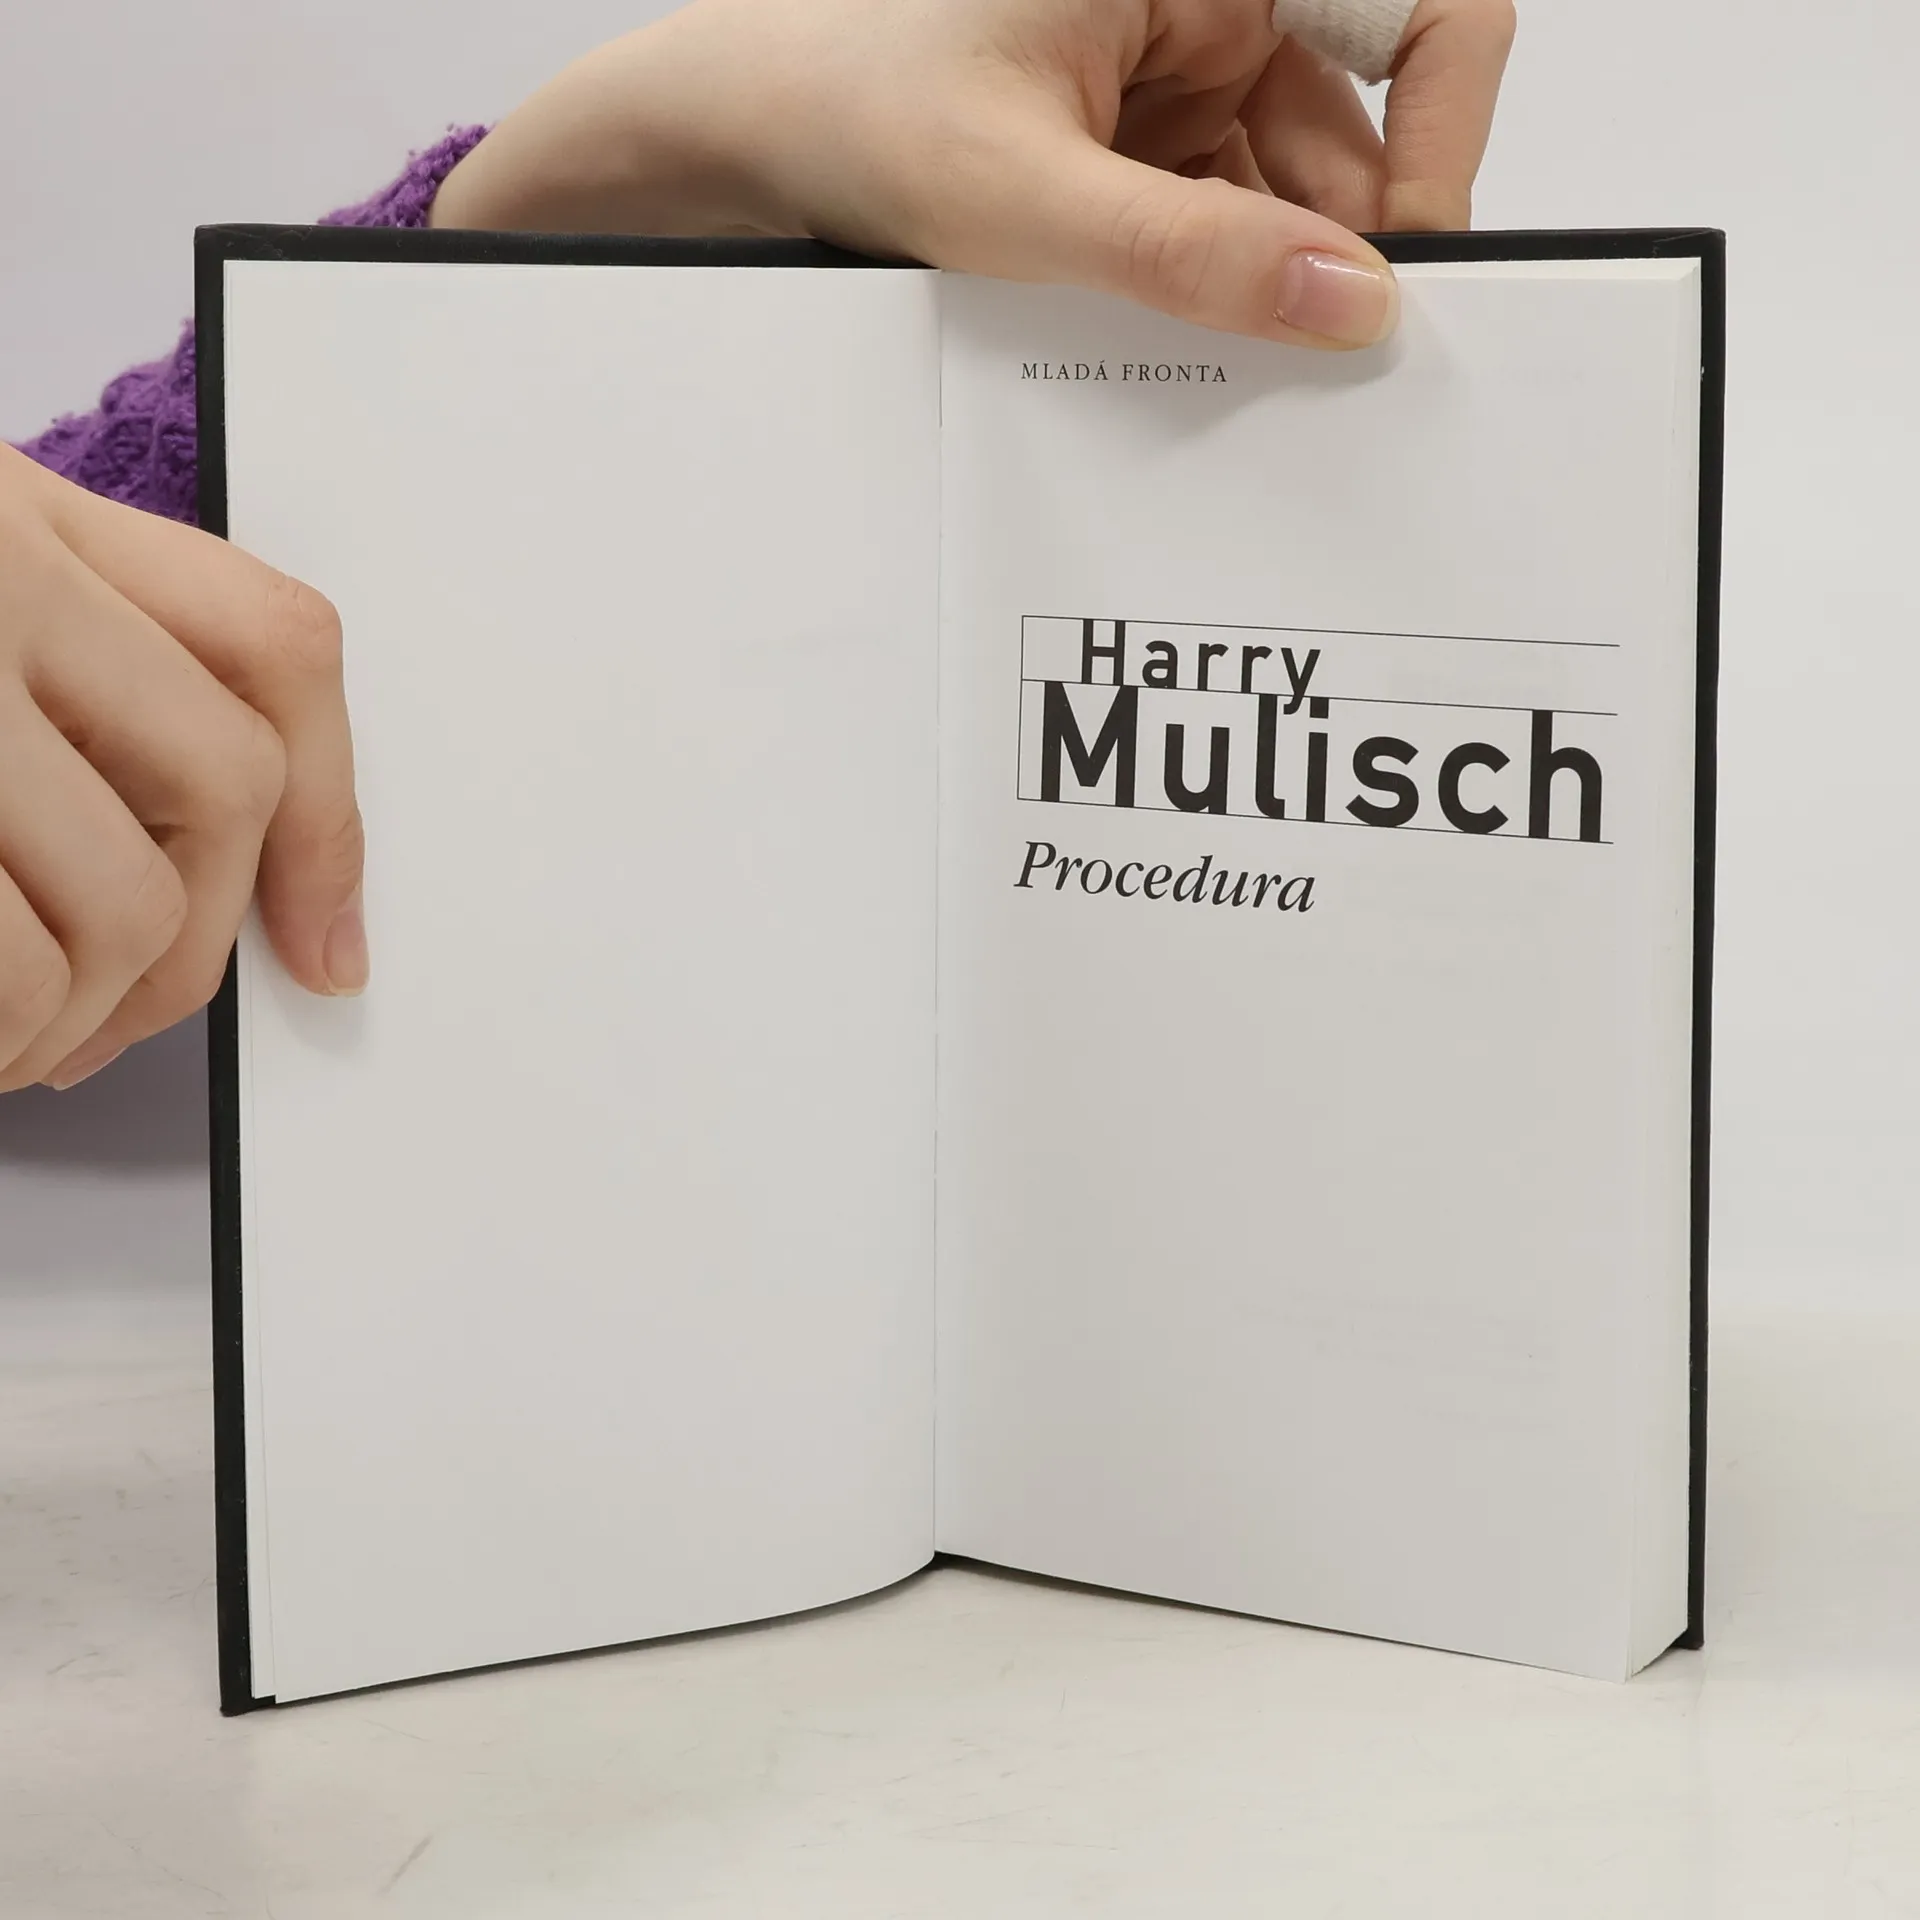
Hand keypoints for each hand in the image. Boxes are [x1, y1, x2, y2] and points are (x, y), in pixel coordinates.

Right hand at [0, 446, 365, 1090]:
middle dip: (191, 951)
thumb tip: (210, 883)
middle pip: (229, 783)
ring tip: (25, 1044)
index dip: (333, 821)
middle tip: (123, 1023)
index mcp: (24, 514)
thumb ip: (64, 683)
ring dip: (87, 1012)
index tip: (331, 950)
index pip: (276, 644)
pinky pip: (11, 959)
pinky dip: (8, 1034)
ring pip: (128, 897)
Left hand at [430, 0, 1513, 348]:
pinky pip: (1224, 225)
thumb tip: (1349, 300)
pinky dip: (1213, 289)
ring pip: (1290, 195)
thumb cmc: (846, 103)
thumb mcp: (1026, 195)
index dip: (1448, 125)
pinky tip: (1170, 334)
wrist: (741, 142)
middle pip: (1356, 131)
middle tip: (1312, 354)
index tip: (1413, 249)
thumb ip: (1193, 256)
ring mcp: (1178, 77)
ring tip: (1200, 346)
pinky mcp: (1142, 146)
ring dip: (1263, 281)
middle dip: (1336, 246)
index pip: (1418, 10)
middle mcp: (1207, 2)